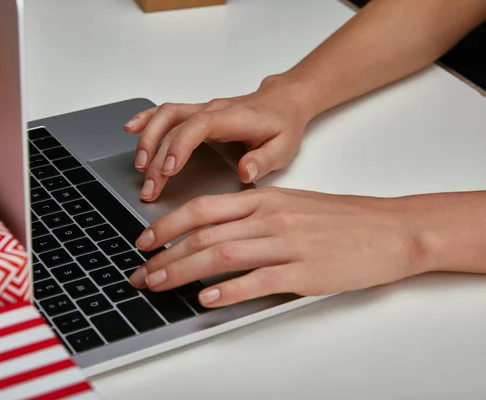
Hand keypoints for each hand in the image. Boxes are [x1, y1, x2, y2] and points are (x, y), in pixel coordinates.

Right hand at [123, 76, 312, 201]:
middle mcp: (213, 110)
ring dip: (147, 139)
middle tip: (150, 188)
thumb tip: (244, 171)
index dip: (179, 147)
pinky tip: (130, 129)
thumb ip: (263, 160)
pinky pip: (166, 112)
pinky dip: (146, 119)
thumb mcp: (283, 147)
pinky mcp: (196, 113)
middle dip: (157, 157)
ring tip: (139, 167)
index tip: (168, 170)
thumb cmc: (282, 125)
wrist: (283, 101)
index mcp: (233, 118)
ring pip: (166, 116)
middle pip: (175, 127)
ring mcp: (202, 110)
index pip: (197, 127)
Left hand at [128, 187, 429, 306]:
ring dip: (185, 272)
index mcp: (264, 200)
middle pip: (205, 235)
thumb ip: (253, 215)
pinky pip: (259, 281)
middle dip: (166, 254)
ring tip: (160, 284)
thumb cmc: (342, 218)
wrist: (390, 228)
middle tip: (142, 272)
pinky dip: (229, 291)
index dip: (168, 225)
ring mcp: (288, 245)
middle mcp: (271, 218)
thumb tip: (215, 232)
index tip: (145, 240)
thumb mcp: (291, 204)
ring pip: (223, 256)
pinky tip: (208, 299)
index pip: (203, 209)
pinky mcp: (306, 272)